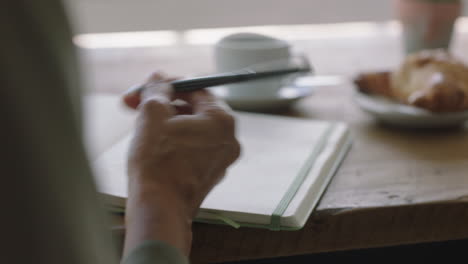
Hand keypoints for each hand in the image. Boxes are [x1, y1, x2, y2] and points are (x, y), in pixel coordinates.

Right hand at [122, 73, 240, 255]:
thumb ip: (158, 89)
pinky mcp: (209, 174)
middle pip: (195, 109)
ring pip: (192, 129)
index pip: (196, 88)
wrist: (159, 210)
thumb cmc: (157, 162)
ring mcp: (221, 159)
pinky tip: (153, 146)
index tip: (147, 87)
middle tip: (136, 105)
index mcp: (222, 119)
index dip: (168, 84)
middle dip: (163, 104)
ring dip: (167, 122)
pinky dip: (175, 142)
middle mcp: (229, 138)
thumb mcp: (152, 114)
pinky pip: (193, 148)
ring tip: (141, 126)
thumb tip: (159, 77)